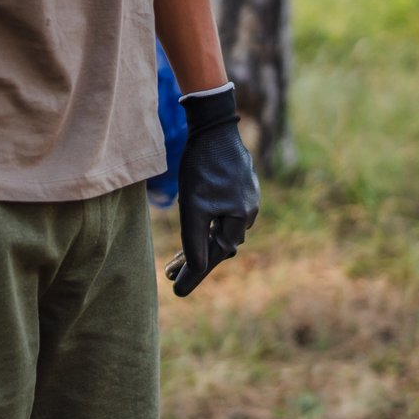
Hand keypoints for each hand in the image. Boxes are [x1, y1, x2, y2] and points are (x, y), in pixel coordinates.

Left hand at [165, 86, 258, 295]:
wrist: (215, 126)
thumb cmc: (203, 166)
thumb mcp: (194, 206)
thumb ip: (195, 239)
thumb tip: (196, 269)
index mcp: (239, 219)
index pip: (214, 256)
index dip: (195, 274)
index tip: (176, 292)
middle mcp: (248, 212)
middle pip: (219, 245)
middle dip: (195, 261)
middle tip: (170, 275)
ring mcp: (246, 198)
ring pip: (220, 231)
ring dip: (200, 245)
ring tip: (177, 259)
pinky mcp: (239, 186)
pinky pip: (222, 215)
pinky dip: (206, 227)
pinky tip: (198, 228)